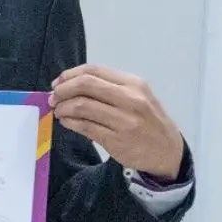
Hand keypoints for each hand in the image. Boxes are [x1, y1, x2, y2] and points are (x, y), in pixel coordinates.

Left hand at [51, 64, 184, 178]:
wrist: (167, 151)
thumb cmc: (147, 120)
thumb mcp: (137, 97)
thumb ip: (109, 88)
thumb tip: (69, 84)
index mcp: (133, 83)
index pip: (94, 70)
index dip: (70, 75)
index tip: (58, 83)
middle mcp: (130, 99)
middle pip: (85, 84)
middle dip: (63, 90)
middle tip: (53, 98)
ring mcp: (124, 120)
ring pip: (82, 105)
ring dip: (63, 108)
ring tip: (59, 111)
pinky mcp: (116, 140)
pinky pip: (84, 126)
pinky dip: (69, 122)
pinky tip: (66, 122)